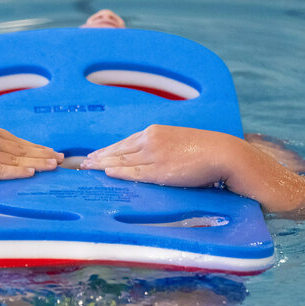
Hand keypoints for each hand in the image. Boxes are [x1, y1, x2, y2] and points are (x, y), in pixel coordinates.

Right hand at [0, 120, 62, 182]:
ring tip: (54, 166)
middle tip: (61, 159)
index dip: (36, 147)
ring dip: (37, 163)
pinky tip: (32, 173)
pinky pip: (2, 172)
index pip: (17, 140)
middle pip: (22, 149)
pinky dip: (18, 172)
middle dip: (43, 154)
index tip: (50, 152)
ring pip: (17, 160)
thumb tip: (0, 143)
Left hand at [80, 125, 235, 187]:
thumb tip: (150, 158)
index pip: (124, 142)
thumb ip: (161, 147)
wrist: (221, 153)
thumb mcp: (178, 142)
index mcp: (154, 132)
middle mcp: (149, 140)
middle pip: (117, 151)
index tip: (95, 154)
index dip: (107, 150)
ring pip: (120, 161)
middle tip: (82, 163)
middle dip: (98, 156)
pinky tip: (105, 173)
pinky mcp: (158, 171)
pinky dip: (117, 173)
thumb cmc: (205, 150)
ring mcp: (153, 155)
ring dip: (101, 165)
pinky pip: (132, 172)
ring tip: (87, 169)